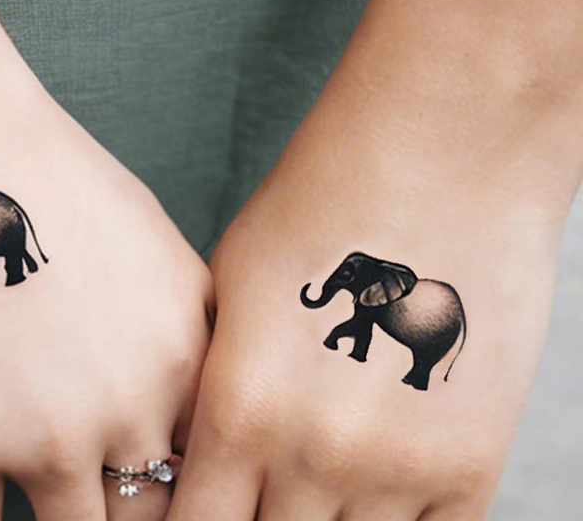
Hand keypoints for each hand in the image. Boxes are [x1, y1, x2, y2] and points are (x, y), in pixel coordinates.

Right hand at [0, 30, 212, 520]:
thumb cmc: (33, 159)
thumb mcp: (144, 237)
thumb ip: (172, 327)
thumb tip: (173, 384)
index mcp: (187, 354)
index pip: (210, 470)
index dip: (185, 495)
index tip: (155, 496)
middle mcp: (133, 404)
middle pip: (152, 517)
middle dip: (125, 519)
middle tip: (96, 508)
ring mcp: (44, 432)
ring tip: (26, 501)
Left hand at [165, 136, 559, 520]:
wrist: (441, 160)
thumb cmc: (315, 209)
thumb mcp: (225, 292)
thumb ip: (207, 386)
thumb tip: (182, 452)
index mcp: (237, 407)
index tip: (178, 513)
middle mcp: (311, 453)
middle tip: (250, 498)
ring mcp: (396, 468)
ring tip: (306, 490)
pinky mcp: (468, 465)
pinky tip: (367, 502)